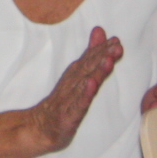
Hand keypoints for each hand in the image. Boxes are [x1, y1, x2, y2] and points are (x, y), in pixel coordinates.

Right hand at [28, 27, 122, 154]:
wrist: (40, 127)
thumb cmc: (63, 101)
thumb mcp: (78, 77)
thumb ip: (90, 54)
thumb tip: (100, 30)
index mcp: (75, 76)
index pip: (89, 60)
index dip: (103, 50)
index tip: (116, 40)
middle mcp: (72, 84)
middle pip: (88, 68)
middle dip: (102, 56)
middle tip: (116, 46)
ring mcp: (69, 99)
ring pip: (83, 84)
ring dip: (96, 72)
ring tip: (107, 61)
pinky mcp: (67, 115)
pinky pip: (76, 104)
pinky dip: (84, 94)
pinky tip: (90, 85)